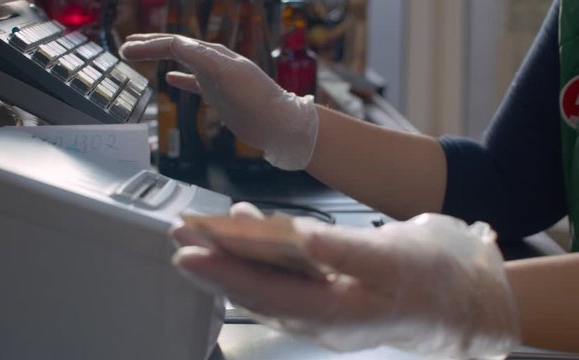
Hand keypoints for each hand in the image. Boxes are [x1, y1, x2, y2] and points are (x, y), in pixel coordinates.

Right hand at [119, 34, 318, 169]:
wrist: (278, 123)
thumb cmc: (255, 100)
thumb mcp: (225, 74)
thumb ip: (200, 58)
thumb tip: (174, 43)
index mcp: (213, 54)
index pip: (174, 43)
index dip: (148, 45)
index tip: (126, 50)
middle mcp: (213, 62)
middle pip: (175, 48)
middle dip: (150, 46)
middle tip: (125, 48)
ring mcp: (216, 78)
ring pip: (182, 62)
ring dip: (160, 58)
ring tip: (141, 56)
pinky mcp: (220, 94)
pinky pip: (194, 82)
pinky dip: (180, 78)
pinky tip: (170, 79)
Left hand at [171, 203, 519, 358]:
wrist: (460, 304)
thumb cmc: (434, 281)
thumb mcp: (396, 260)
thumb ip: (349, 253)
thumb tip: (304, 241)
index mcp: (335, 313)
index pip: (267, 294)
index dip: (225, 273)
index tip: (189, 251)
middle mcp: (320, 319)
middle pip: (257, 290)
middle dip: (215, 263)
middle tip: (179, 234)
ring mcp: (322, 310)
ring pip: (266, 284)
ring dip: (232, 258)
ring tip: (203, 229)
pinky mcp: (328, 296)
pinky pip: (284, 277)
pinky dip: (260, 255)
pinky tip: (249, 232)